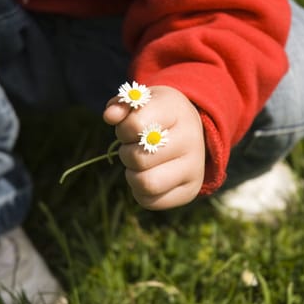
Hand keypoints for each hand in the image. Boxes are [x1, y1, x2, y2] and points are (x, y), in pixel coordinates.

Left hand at [103, 85, 205, 209]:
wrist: (190, 132)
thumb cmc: (158, 115)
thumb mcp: (142, 102)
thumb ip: (121, 105)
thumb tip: (109, 116)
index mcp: (177, 110)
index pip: (136, 125)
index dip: (123, 129)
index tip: (130, 128)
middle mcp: (191, 139)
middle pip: (138, 158)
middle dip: (126, 153)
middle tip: (135, 147)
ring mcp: (194, 167)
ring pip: (146, 183)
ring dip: (132, 175)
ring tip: (140, 164)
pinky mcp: (190, 191)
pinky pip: (150, 201)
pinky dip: (140, 191)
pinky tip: (148, 176)